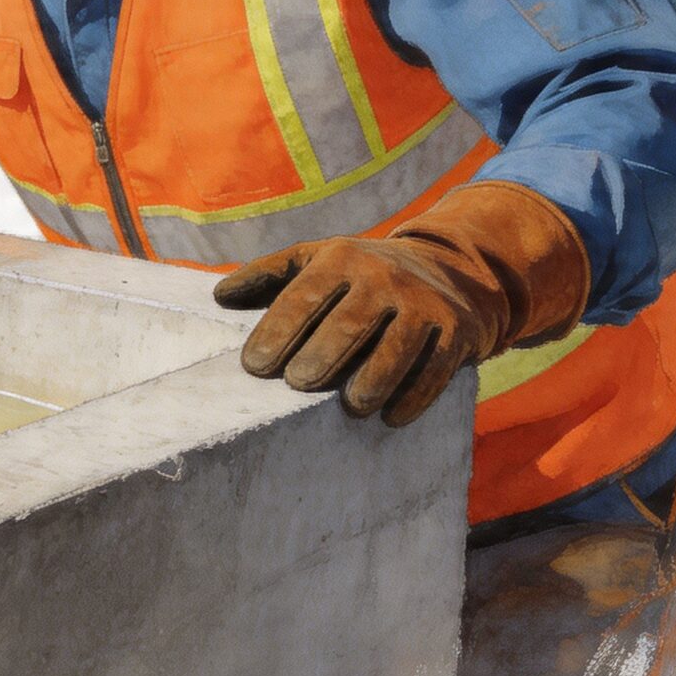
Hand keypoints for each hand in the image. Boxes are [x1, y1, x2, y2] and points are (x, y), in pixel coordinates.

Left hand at [209, 181, 592, 427]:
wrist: (452, 269)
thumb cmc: (363, 274)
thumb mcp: (317, 259)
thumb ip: (267, 275)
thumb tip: (218, 297)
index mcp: (341, 259)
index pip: (303, 296)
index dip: (278, 331)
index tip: (253, 367)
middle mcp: (384, 277)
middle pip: (348, 324)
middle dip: (321, 356)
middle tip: (296, 385)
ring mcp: (424, 304)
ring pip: (396, 348)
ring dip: (372, 380)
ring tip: (350, 406)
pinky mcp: (457, 330)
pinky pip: (435, 368)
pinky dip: (414, 395)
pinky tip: (392, 416)